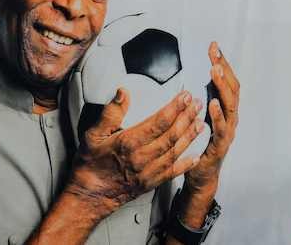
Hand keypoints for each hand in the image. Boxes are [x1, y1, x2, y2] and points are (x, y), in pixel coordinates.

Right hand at [66, 88, 203, 218]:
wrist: (89, 196)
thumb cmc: (90, 166)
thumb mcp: (92, 135)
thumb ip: (110, 113)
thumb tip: (122, 94)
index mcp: (128, 143)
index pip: (159, 122)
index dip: (175, 108)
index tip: (185, 97)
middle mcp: (141, 158)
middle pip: (171, 135)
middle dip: (187, 117)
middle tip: (197, 105)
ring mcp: (148, 172)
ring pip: (175, 151)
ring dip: (190, 136)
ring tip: (200, 123)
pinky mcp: (151, 183)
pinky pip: (173, 172)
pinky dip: (186, 164)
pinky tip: (195, 156)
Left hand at [183, 43, 239, 197]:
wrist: (202, 175)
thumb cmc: (200, 144)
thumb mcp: (200, 116)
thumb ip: (200, 99)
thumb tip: (191, 76)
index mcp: (226, 109)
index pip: (227, 81)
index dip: (222, 63)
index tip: (214, 47)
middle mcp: (231, 117)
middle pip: (232, 88)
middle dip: (224, 69)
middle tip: (215, 54)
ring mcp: (228, 131)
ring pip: (230, 105)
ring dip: (222, 86)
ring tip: (214, 71)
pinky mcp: (220, 145)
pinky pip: (221, 128)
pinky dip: (218, 115)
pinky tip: (212, 103)